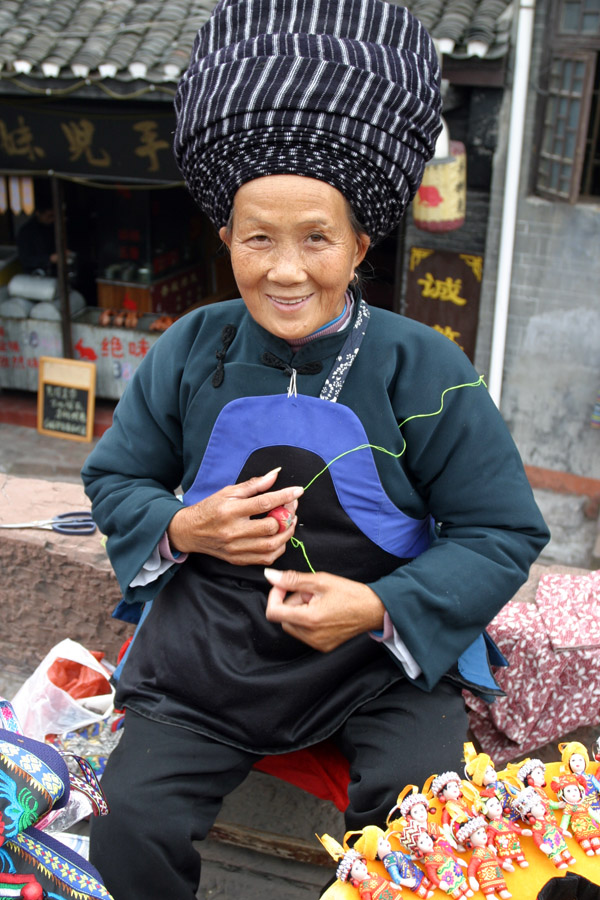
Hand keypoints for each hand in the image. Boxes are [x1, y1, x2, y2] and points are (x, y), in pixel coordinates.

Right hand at [167, 467, 302, 564]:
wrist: (190, 531)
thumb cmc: (211, 508)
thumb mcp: (229, 492)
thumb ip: (254, 484)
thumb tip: (275, 474)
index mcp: (230, 511)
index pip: (264, 503)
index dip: (285, 496)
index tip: (298, 491)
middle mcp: (233, 531)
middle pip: (270, 527)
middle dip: (287, 516)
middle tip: (290, 508)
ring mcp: (236, 548)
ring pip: (272, 546)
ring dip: (286, 534)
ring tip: (288, 523)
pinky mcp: (238, 559)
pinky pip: (266, 558)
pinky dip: (278, 548)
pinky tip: (279, 538)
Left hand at [264, 568, 384, 651]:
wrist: (374, 609)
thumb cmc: (350, 593)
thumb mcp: (320, 580)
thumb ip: (292, 579)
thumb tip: (270, 576)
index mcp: (309, 619)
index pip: (273, 612)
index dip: (275, 596)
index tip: (285, 586)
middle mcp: (311, 636)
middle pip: (283, 618)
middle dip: (291, 602)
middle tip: (310, 593)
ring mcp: (316, 643)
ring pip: (292, 626)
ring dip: (299, 611)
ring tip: (318, 602)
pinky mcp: (322, 646)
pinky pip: (303, 633)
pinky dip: (307, 621)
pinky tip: (322, 612)